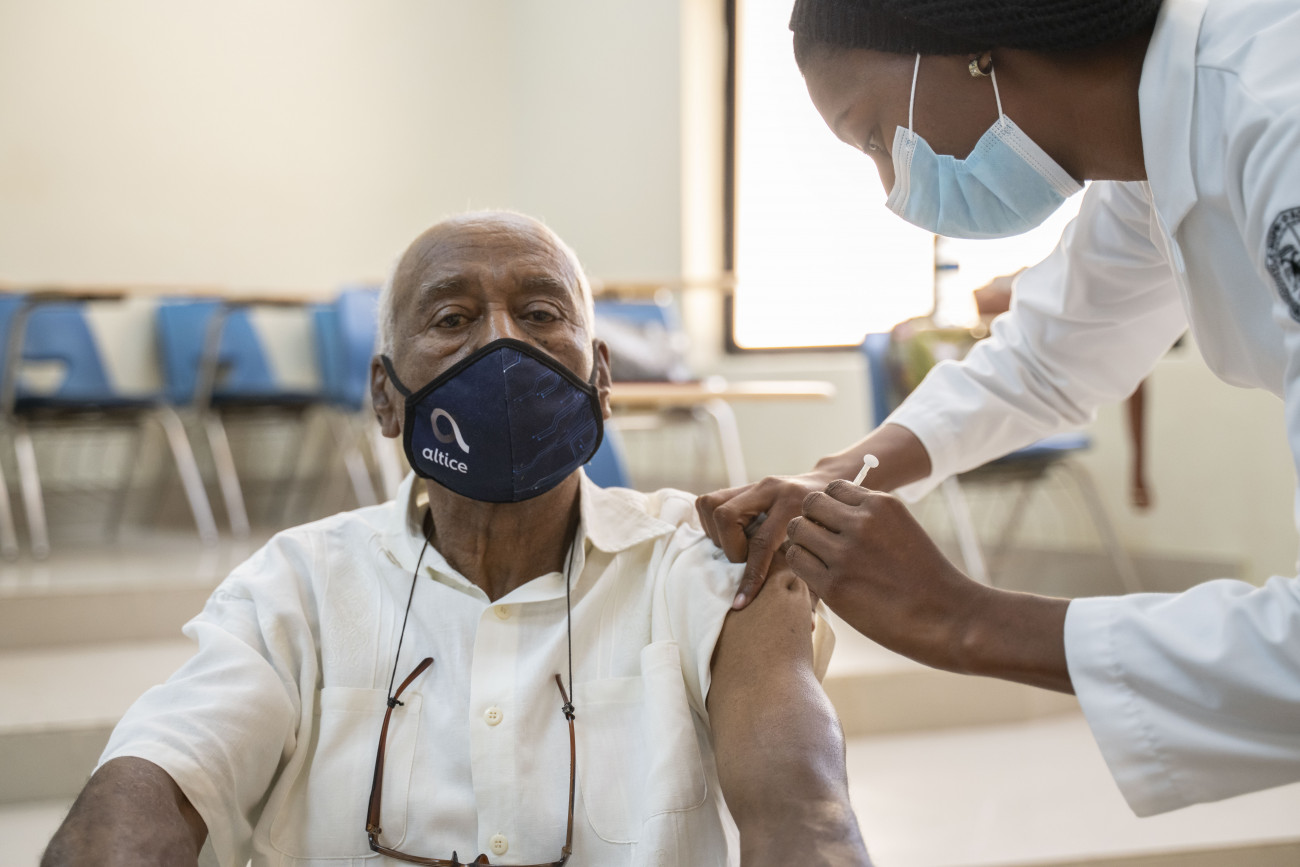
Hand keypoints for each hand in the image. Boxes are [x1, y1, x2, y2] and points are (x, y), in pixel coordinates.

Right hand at [696, 468, 839, 609]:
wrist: (830, 490)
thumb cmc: (829, 529)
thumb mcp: (826, 553)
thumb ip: (814, 585)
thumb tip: (808, 625)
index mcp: (795, 506)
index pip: (762, 544)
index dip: (750, 576)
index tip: (740, 602)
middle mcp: (772, 489)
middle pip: (727, 516)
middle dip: (729, 548)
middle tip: (742, 564)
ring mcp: (755, 484)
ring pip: (713, 505)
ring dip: (716, 535)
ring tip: (734, 550)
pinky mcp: (743, 485)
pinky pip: (710, 502)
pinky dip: (713, 525)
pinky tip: (729, 539)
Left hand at [785, 480, 984, 672]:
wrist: (949, 617)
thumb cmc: (925, 577)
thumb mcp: (902, 529)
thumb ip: (869, 517)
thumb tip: (829, 512)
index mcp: (881, 504)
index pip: (832, 488)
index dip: (829, 507)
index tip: (836, 526)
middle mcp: (862, 522)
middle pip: (810, 504)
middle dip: (812, 521)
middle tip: (822, 544)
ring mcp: (846, 553)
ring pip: (798, 530)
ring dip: (803, 543)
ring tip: (821, 562)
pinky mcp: (835, 585)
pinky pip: (797, 560)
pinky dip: (803, 567)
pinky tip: (820, 578)